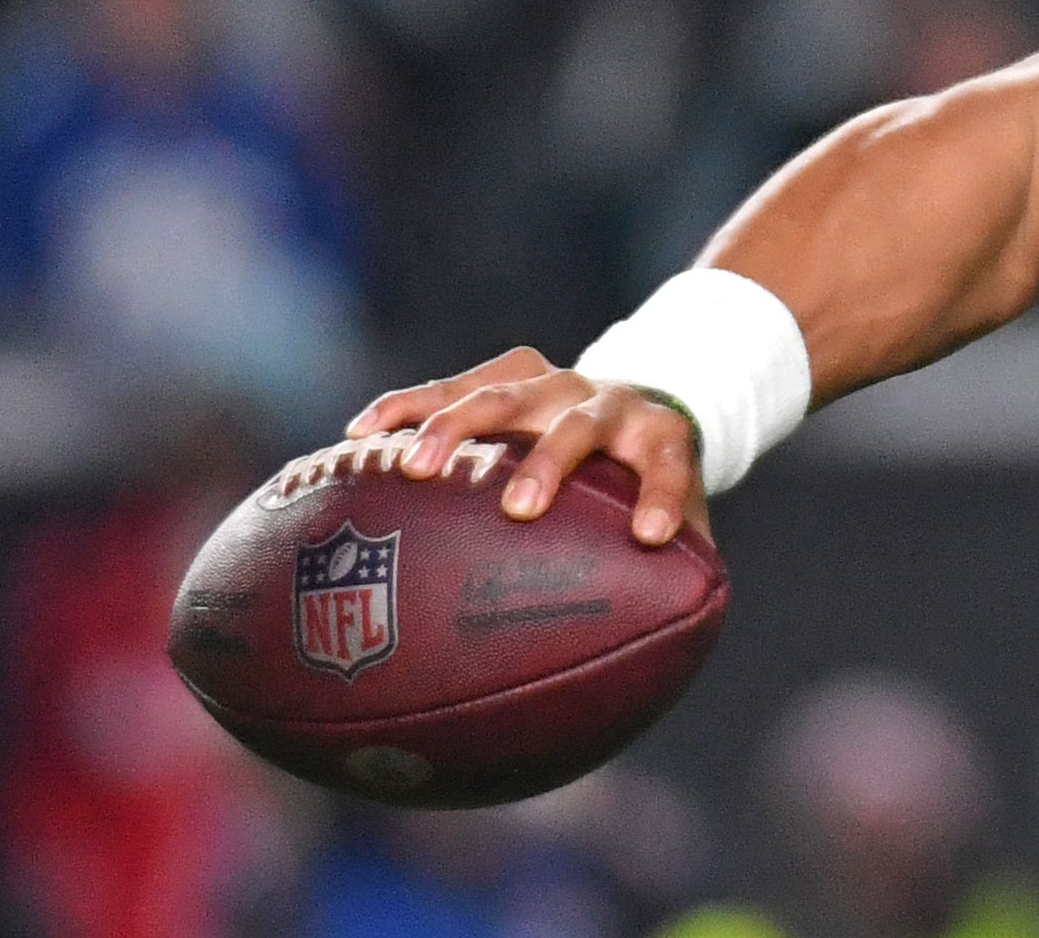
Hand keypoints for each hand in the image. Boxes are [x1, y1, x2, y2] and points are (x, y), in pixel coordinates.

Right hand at [348, 348, 711, 547]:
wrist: (636, 407)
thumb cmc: (646, 486)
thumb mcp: (678, 521)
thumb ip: (673, 580)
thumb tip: (655, 663)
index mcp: (658, 435)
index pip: (668, 461)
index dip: (662, 495)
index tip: (650, 536)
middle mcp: (606, 401)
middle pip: (579, 423)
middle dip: (548, 462)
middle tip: (520, 509)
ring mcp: (554, 382)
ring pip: (506, 392)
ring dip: (460, 425)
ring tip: (417, 467)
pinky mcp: (508, 376)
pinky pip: (451, 384)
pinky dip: (407, 405)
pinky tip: (360, 434)